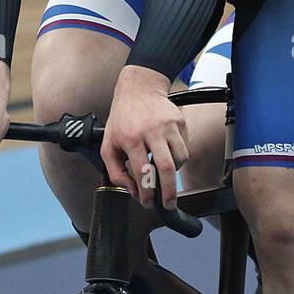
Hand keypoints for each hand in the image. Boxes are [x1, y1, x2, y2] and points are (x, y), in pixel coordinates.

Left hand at [100, 65, 189, 208]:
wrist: (139, 88)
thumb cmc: (122, 119)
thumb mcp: (108, 145)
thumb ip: (116, 172)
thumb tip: (132, 192)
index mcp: (131, 138)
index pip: (142, 173)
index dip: (147, 193)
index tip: (148, 203)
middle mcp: (151, 131)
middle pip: (166, 168)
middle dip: (169, 192)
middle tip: (169, 205)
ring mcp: (168, 125)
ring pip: (180, 158)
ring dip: (174, 172)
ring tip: (164, 171)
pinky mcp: (180, 121)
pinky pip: (185, 147)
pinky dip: (178, 155)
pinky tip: (167, 151)